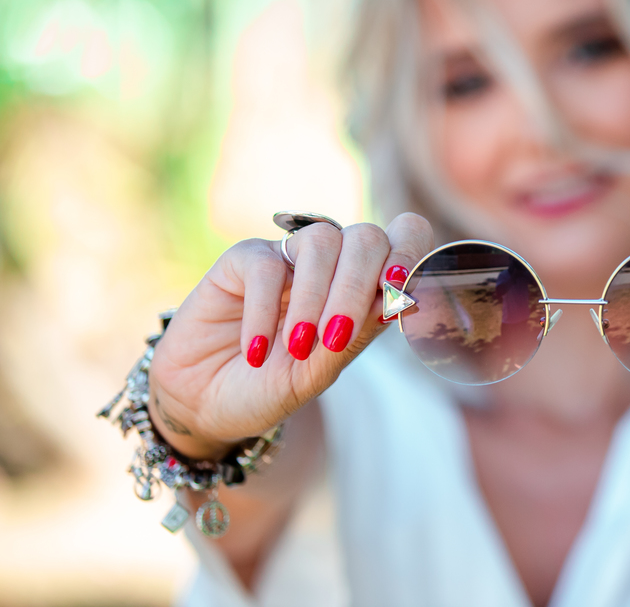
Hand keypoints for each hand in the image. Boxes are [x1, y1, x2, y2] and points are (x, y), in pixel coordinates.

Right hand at [148, 213, 433, 459]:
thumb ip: (356, 334)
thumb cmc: (269, 387)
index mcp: (364, 288)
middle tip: (334, 337)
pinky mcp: (243, 260)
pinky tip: (257, 350)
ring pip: (322, 240)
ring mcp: (288, 258)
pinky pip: (266, 264)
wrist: (205, 404)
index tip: (399, 288)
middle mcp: (332, 265)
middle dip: (356, 288)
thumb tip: (401, 298)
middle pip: (367, 237)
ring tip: (297, 347)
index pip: (404, 237)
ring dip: (315, 297)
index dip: (412, 251)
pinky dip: (264, 310)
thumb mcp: (318, 373)